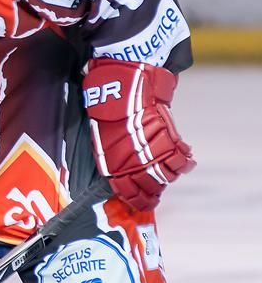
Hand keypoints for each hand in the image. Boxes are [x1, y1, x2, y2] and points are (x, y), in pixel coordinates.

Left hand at [83, 59, 194, 210]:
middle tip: (155, 196)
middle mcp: (132, 158)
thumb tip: (112, 161)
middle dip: (152, 192)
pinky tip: (185, 164)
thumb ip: (107, 148)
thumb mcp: (97, 130)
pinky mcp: (167, 135)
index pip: (125, 189)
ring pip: (165, 174)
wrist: (123, 79)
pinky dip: (184, 161)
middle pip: (148, 185)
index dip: (135, 198)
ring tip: (167, 178)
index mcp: (110, 160)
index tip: (141, 202)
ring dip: (168, 177)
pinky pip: (179, 156)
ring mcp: (151, 148)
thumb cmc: (104, 101)